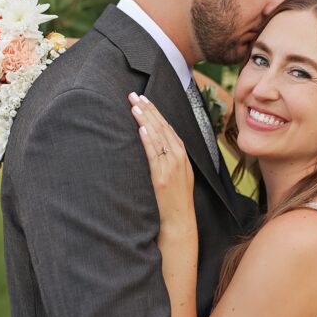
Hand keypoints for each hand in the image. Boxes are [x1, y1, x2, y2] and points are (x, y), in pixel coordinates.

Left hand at [128, 92, 194, 230]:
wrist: (180, 221)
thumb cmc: (175, 200)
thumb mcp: (179, 173)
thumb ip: (170, 156)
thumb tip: (154, 140)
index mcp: (182, 154)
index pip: (167, 126)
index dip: (155, 111)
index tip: (144, 99)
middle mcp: (178, 156)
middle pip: (162, 126)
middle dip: (148, 109)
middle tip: (134, 95)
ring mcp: (171, 166)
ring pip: (158, 136)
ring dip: (145, 119)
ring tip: (134, 105)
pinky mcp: (162, 177)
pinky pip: (154, 153)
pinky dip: (148, 139)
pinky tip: (140, 127)